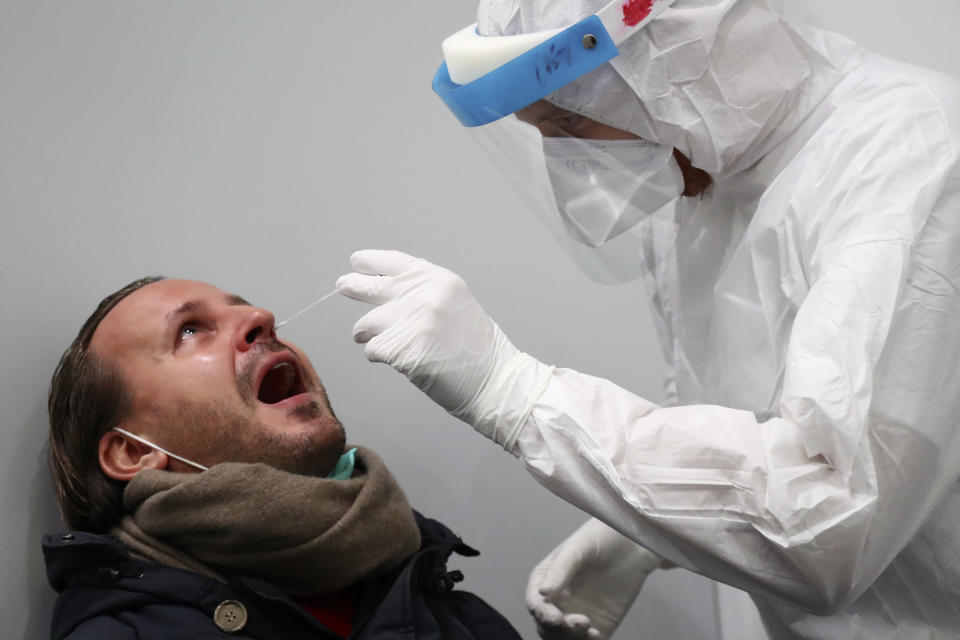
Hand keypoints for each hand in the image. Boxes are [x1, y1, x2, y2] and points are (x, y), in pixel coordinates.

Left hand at [337, 250, 553, 446]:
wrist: (496, 381)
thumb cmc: (478, 350)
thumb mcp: (456, 305)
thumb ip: (423, 295)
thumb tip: (385, 294)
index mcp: (439, 281)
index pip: (396, 263)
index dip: (373, 261)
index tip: (357, 261)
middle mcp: (424, 295)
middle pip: (374, 287)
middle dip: (355, 286)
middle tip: (343, 284)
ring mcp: (412, 321)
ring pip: (367, 323)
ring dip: (368, 334)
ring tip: (382, 343)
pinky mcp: (402, 348)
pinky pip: (373, 350)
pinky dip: (379, 357)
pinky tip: (397, 362)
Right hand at [527, 519, 665, 639]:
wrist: (635, 543)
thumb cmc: (603, 536)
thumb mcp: (579, 546)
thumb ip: (562, 568)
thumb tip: (543, 592)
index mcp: (548, 579)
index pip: (536, 602)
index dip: (541, 613)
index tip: (555, 618)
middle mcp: (559, 600)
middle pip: (547, 626)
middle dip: (556, 630)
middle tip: (575, 623)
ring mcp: (578, 613)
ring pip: (564, 637)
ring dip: (571, 638)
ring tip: (590, 629)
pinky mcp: (600, 625)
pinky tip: (597, 636)